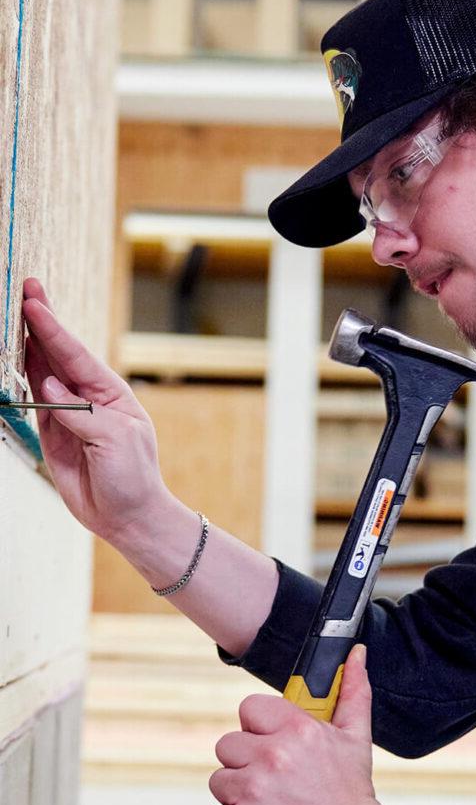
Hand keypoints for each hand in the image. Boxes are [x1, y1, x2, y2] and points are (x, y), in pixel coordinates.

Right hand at [22, 278, 169, 540]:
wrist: (127, 516)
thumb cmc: (133, 477)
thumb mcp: (115, 441)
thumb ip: (80, 413)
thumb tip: (47, 386)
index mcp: (111, 392)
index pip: (77, 354)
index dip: (54, 329)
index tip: (34, 302)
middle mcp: (89, 397)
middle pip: (59, 354)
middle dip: (41, 322)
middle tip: (25, 288)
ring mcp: (68, 412)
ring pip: (42, 371)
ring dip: (28, 344)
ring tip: (13, 313)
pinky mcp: (52, 432)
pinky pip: (33, 399)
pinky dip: (21, 377)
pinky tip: (14, 355)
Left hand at [206, 646, 384, 804]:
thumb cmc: (352, 796)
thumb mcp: (356, 739)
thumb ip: (352, 692)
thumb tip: (356, 653)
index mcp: (298, 730)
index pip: (248, 710)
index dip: (259, 729)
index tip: (275, 747)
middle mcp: (273, 757)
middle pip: (227, 746)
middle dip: (246, 764)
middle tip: (275, 783)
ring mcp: (253, 793)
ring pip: (219, 781)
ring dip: (238, 796)